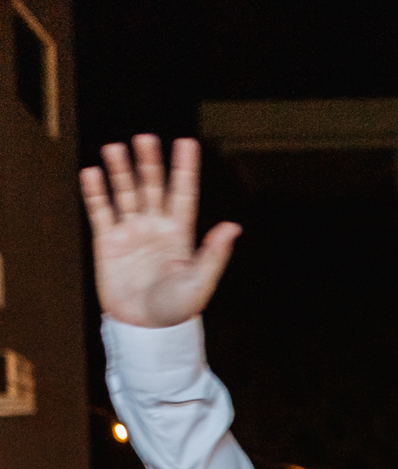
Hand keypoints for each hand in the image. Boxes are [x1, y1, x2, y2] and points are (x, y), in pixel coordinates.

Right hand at [79, 136, 240, 326]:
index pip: (183, 194)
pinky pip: (101, 211)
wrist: (145, 329)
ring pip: (126, 193)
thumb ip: (214, 253)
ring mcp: (131, 232)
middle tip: (146, 139)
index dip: (185, 168)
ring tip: (115, 148)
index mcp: (180, 234)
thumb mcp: (200, 281)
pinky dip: (96, 193)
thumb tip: (233, 227)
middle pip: (153, 186)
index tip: (187, 142)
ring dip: (121, 171)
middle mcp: (155, 227)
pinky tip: (92, 174)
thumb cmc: (177, 309)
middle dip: (149, 162)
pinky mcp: (108, 242)